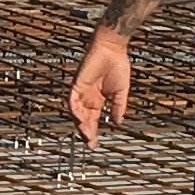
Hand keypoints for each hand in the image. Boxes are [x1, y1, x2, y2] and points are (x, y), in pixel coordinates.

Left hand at [68, 27, 134, 145]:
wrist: (113, 49)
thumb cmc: (117, 66)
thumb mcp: (121, 92)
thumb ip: (118, 107)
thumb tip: (118, 122)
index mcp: (97, 100)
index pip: (92, 120)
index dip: (93, 132)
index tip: (95, 144)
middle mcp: (87, 98)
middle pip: (83, 119)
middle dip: (86, 132)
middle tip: (91, 144)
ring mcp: (81, 91)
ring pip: (76, 112)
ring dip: (80, 124)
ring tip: (87, 135)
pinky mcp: (77, 84)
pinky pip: (72, 100)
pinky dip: (75, 110)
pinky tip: (81, 119)